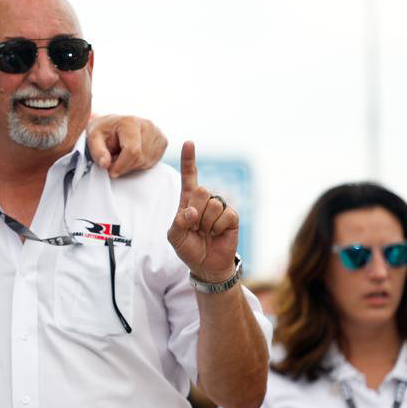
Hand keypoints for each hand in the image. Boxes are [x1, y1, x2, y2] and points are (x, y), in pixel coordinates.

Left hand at [86, 114, 167, 177]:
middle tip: (113, 160)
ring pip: (147, 161)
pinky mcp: (162, 141)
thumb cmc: (102, 131)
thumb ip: (97, 151)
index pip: (132, 151)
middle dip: (125, 165)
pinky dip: (141, 163)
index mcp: (130, 122)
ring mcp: (157, 132)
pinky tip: (132, 155)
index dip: (121, 165)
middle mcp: (147, 124)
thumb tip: (105, 164)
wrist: (111, 125)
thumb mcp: (93, 138)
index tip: (110, 170)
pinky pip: (153, 161)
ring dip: (132, 165)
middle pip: (141, 158)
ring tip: (122, 155)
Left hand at [167, 141, 238, 282]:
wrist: (206, 265)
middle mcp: (205, 200)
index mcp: (187, 201)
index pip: (189, 177)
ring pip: (212, 204)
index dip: (189, 159)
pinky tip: (216, 234)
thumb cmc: (188, 248)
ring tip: (205, 232)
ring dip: (206, 223)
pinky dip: (218, 227)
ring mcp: (220, 207)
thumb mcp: (174, 237)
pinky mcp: (232, 216)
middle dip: (195, 212)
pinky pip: (225, 214)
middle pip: (200, 190)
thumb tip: (192, 212)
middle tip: (195, 227)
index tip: (189, 142)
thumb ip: (178, 222)